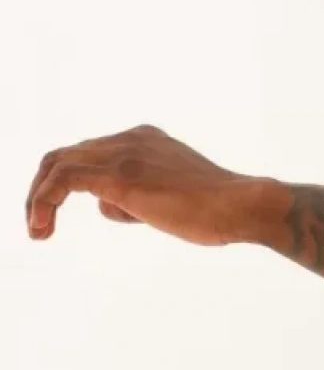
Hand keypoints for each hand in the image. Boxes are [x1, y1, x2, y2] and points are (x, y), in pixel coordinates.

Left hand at [25, 124, 259, 246]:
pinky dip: (43, 201)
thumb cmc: (216, 211)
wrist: (241, 205)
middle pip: (66, 155)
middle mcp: (130, 138)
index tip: (56, 213)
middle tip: (38, 224)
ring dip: (37, 198)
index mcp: (144, 139)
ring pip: (57, 164)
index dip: (65, 182)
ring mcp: (124, 154)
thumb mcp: (170, 197)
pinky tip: (42, 227)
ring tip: (38, 230)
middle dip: (43, 189)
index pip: (89, 153)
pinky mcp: (119, 176)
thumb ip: (138, 195)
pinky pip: (63, 180)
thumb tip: (111, 205)